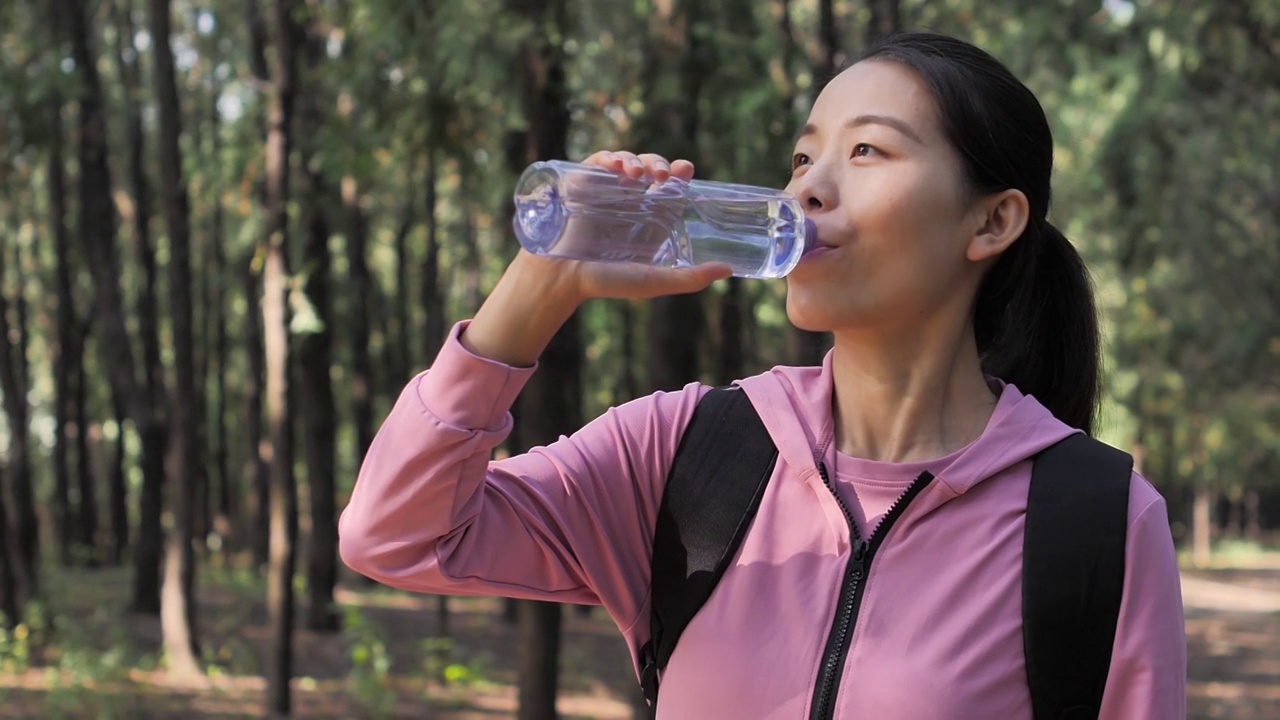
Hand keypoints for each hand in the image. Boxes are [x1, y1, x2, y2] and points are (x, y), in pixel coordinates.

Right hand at [462, 150, 731, 366]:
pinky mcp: (581, 184)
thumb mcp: (654, 281)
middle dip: (660, 164)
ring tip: (641, 173)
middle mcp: (629, 200)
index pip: (669, 186)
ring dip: (638, 159)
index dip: (678, 174)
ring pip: (627, 161)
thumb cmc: (607, 282)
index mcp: (648, 216)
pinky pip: (597, 161)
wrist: (564, 279)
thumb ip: (690, 278)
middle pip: (650, 169)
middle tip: (663, 174)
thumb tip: (728, 270)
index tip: (685, 170)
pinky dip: (609, 157)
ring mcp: (605, 190)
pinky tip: (618, 166)